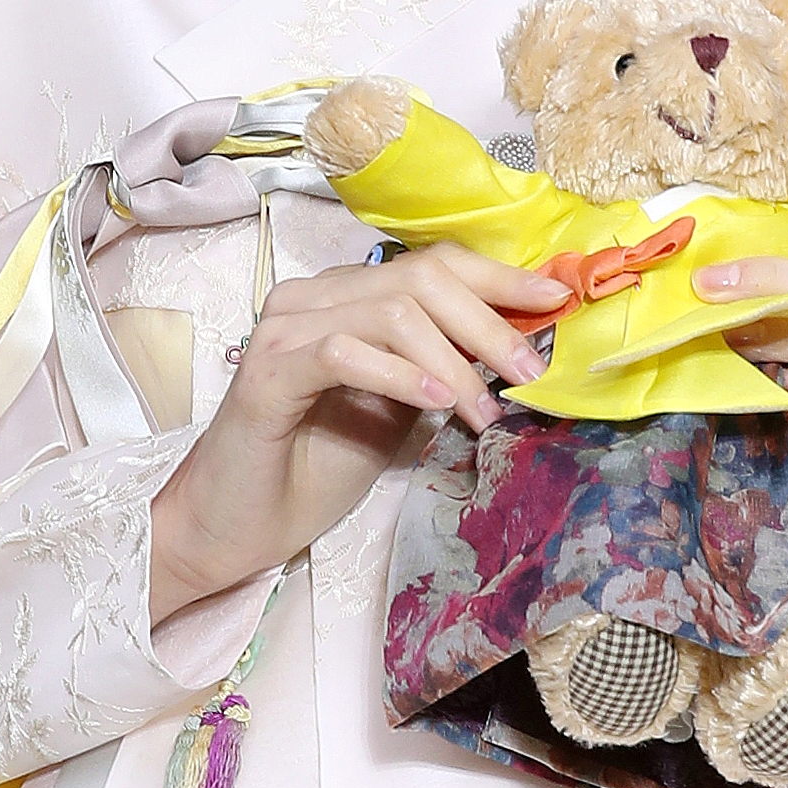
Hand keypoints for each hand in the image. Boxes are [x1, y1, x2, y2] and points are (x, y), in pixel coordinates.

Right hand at [147, 244, 567, 624]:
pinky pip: (344, 350)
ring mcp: (286, 327)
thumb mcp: (399, 414)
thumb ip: (440, 372)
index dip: (498, 277)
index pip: (433, 263)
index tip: (554, 301)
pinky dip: (399, 373)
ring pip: (391, 309)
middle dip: (488, 321)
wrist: (233, 523)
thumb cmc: (314, 467)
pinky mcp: (269, 371)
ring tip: (484, 409)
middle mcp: (314, 296)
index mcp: (346, 296)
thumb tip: (514, 353)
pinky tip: (436, 403)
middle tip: (529, 372)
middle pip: (421, 278)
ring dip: (453, 359)